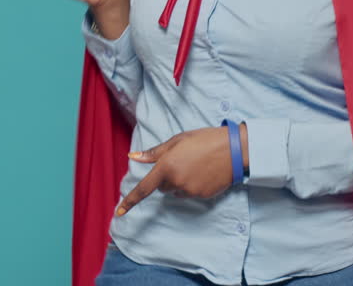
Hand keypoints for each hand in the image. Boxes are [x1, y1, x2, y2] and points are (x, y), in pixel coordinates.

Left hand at [114, 125, 245, 215]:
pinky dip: (192, 186)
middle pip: (162, 188)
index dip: (129, 201)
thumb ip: (153, 153)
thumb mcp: (177, 141)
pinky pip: (189, 194)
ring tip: (195, 165)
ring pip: (175, 191)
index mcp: (166, 166)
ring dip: (179, 182)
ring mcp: (189, 191)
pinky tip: (203, 173)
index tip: (118, 212)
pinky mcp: (201, 196)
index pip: (143, 188)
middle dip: (166, 178)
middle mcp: (175, 181)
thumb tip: (132, 157)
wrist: (233, 150)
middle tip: (182, 162)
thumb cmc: (203, 140)